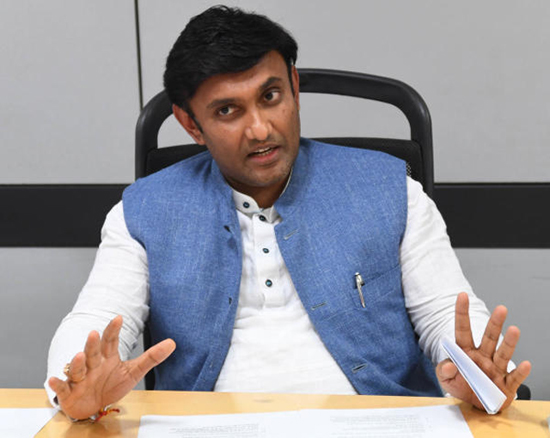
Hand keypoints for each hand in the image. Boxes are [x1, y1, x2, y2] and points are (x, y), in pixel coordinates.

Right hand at [48, 315, 175, 419]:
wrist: (92, 406)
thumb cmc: (110, 385)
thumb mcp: (133, 371)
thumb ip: (151, 357)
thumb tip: (172, 343)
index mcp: (107, 358)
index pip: (110, 341)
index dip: (113, 329)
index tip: (119, 317)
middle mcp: (92, 365)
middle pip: (92, 352)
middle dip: (93, 344)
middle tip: (95, 333)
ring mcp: (79, 378)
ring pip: (77, 369)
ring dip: (76, 363)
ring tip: (79, 356)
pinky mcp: (69, 393)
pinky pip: (62, 388)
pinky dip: (57, 384)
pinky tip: (54, 379)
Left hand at [436, 292, 530, 411]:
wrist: (474, 404)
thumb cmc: (461, 385)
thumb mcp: (445, 379)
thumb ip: (444, 371)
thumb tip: (448, 364)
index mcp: (466, 352)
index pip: (463, 329)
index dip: (462, 313)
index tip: (462, 295)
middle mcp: (482, 356)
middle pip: (489, 338)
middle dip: (494, 324)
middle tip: (501, 309)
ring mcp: (495, 369)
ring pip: (503, 354)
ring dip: (509, 342)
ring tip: (514, 330)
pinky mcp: (505, 385)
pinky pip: (513, 378)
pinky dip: (520, 372)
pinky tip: (525, 364)